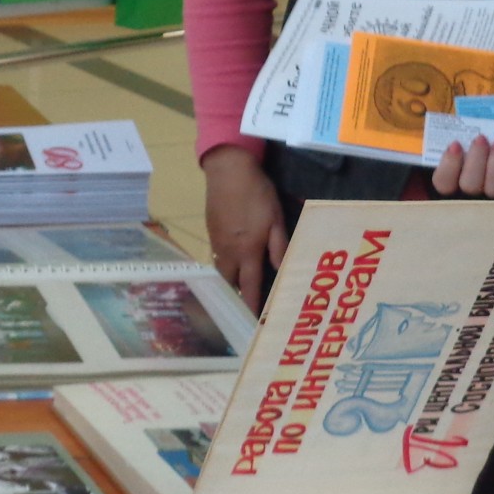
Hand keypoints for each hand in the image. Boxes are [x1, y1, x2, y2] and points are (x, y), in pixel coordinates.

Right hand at [202, 146, 287, 312]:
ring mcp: (217, 242)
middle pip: (231, 285)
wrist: (228, 170)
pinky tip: (232, 266)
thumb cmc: (257, 194)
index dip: (252, 307)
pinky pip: (217, 258)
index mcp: (248, 251)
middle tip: (246, 312)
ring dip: (229, 285)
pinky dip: (224, 268)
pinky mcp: (211, 232)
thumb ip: (278, 247)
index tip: (255, 324)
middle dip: (237, 300)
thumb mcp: (276, 219)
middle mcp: (229, 252)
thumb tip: (281, 273)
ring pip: (221, 272)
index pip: (250, 287)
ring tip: (238, 294)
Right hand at [429, 137, 493, 199]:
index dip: (448, 164)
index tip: (455, 145)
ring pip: (490, 189)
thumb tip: (465, 133)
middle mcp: (469, 200)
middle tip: (481, 139)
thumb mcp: (465, 158)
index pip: (443, 181)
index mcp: (451, 188)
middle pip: (469, 184)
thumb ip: (461, 149)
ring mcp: (492, 204)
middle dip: (476, 159)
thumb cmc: (480, 163)